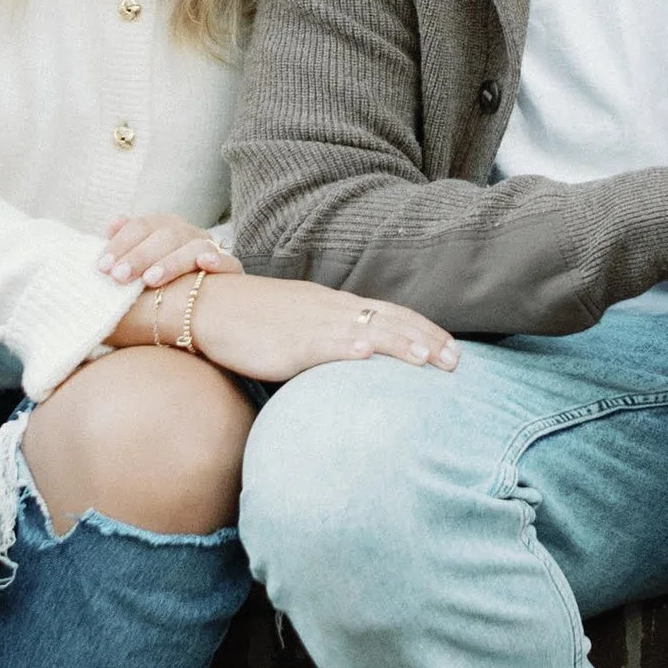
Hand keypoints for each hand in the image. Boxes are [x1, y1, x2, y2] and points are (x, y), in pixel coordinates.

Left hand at [100, 209, 230, 287]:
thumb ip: (126, 246)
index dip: (121, 244)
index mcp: (163, 227)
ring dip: (172, 261)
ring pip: (195, 247)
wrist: (197, 305)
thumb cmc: (158, 285)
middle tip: (119, 276)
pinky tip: (205, 264)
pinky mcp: (231, 271)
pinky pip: (230, 262)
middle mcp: (188, 233)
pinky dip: (219, 261)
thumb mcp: (138, 265)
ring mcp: (211, 249)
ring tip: (150, 280)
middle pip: (166, 236)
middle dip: (140, 255)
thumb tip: (112, 225)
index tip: (102, 267)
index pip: (141, 226)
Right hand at [176, 271, 459, 387]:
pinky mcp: (288, 341)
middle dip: (427, 340)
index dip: (423, 330)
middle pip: (389, 321)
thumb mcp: (300, 327)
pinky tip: (367, 353)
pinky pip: (322, 342)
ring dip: (400, 343)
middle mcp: (331, 310)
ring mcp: (312, 323)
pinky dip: (347, 345)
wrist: (209, 306)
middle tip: (458, 362)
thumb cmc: (252, 321)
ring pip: (365, 329)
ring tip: (429, 358)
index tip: (451, 348)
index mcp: (334, 306)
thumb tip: (356, 361)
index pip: (390, 314)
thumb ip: (328, 340)